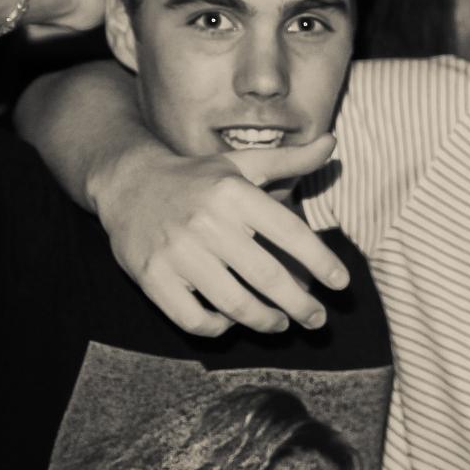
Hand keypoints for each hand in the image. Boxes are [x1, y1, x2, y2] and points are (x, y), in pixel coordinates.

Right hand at [95, 134, 351, 335]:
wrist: (127, 183)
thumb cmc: (197, 177)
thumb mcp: (243, 163)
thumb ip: (291, 159)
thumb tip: (333, 142)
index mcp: (234, 193)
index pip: (290, 232)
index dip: (321, 261)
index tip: (341, 284)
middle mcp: (207, 223)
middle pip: (267, 277)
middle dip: (300, 304)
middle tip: (318, 320)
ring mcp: (177, 253)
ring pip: (234, 304)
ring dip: (265, 321)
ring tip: (281, 324)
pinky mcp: (151, 277)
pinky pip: (192, 319)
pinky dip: (217, 327)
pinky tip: (230, 321)